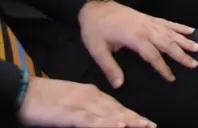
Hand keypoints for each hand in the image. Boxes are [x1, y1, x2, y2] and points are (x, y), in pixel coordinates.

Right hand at [18, 77, 154, 126]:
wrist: (26, 92)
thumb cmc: (46, 98)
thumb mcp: (71, 103)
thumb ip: (86, 109)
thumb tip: (101, 117)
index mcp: (92, 94)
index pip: (116, 107)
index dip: (132, 115)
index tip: (146, 122)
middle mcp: (91, 98)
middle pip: (117, 110)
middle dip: (135, 119)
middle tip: (151, 125)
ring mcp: (82, 105)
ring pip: (109, 114)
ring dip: (128, 120)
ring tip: (144, 126)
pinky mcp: (71, 113)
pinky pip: (91, 120)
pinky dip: (106, 123)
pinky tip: (119, 125)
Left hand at [77, 0, 197, 87]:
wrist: (94, 6)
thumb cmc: (95, 29)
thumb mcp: (97, 50)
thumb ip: (109, 67)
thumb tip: (119, 85)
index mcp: (135, 38)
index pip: (153, 55)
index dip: (163, 68)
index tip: (172, 78)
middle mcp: (146, 29)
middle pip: (168, 43)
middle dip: (182, 54)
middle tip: (195, 64)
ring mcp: (149, 22)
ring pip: (171, 33)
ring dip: (185, 41)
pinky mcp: (149, 17)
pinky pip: (168, 22)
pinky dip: (180, 27)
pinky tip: (190, 30)